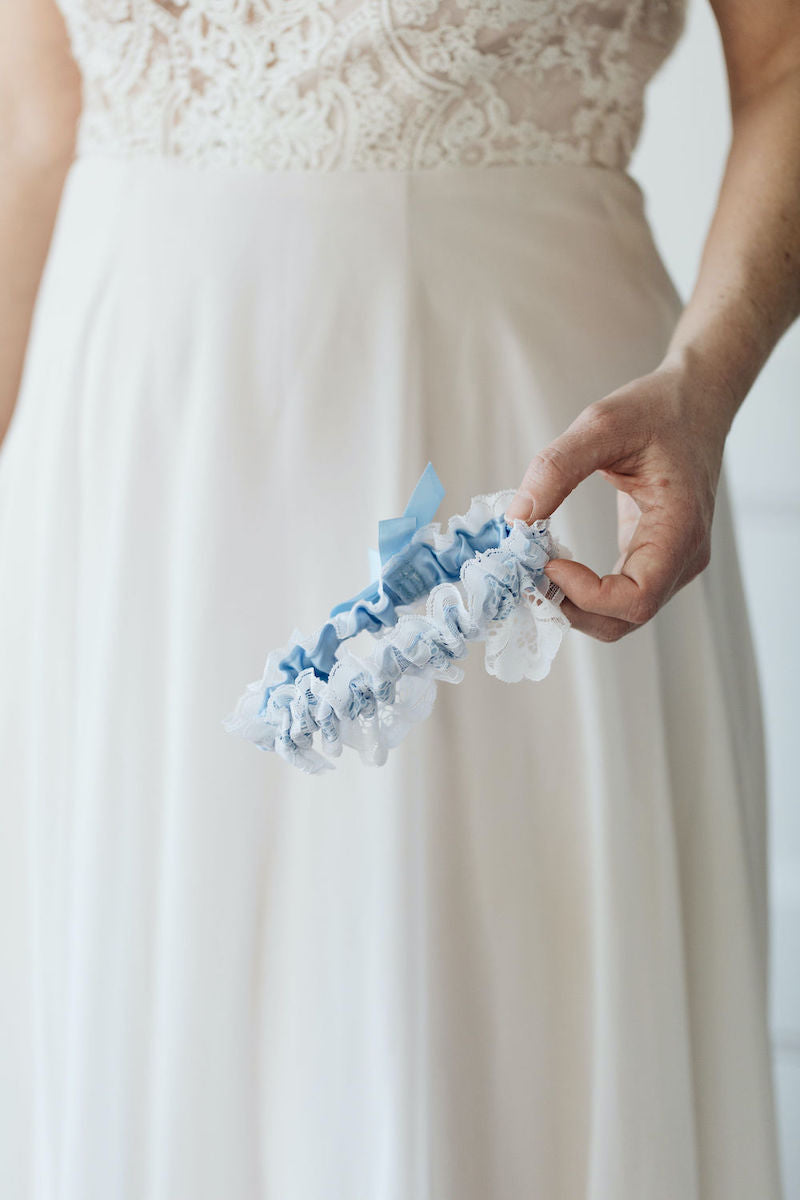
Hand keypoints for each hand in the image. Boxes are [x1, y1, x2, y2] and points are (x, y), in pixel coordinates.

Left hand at [506, 360, 732, 641]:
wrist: (695, 402)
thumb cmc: (657, 409)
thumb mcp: (601, 425)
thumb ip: (556, 470)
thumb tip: (516, 519)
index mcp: (680, 528)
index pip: (636, 599)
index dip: (586, 595)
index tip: (547, 563)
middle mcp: (683, 556)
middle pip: (625, 619)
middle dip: (571, 608)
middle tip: (529, 574)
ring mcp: (673, 562)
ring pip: (621, 616)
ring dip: (574, 604)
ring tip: (537, 567)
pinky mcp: (656, 557)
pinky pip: (620, 594)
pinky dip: (584, 591)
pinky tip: (554, 563)